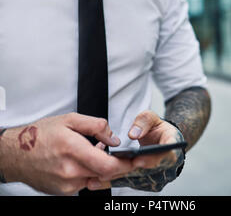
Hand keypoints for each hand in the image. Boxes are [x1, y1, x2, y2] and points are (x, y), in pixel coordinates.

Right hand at [0, 113, 138, 194]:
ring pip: (95, 179)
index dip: (124, 164)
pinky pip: (84, 183)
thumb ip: (96, 126)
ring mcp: (66, 184)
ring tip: (93, 152)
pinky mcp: (63, 192)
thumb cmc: (40, 135)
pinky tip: (82, 161)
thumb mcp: (70, 120)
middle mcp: (69, 171)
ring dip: (100, 168)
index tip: (134, 160)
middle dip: (115, 165)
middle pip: (104, 174)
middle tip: (119, 154)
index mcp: (72, 149)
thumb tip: (114, 138)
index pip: (107, 165)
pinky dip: (88, 173)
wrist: (16, 154)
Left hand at [86, 110, 184, 191]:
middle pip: (146, 172)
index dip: (151, 160)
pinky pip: (128, 183)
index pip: (165, 157)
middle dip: (126, 171)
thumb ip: (144, 121)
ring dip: (116, 179)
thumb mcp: (153, 118)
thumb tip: (133, 133)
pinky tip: (97, 182)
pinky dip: (113, 182)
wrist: (162, 141)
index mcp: (171, 150)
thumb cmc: (158, 129)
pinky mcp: (144, 183)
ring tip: (96, 178)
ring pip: (135, 180)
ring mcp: (155, 178)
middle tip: (107, 170)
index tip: (137, 160)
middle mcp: (165, 168)